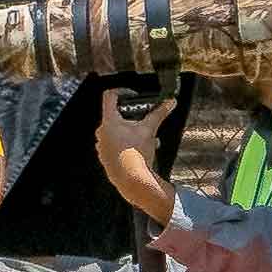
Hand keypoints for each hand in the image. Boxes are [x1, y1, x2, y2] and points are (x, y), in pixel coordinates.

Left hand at [94, 99, 175, 222]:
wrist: (132, 179)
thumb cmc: (137, 153)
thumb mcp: (150, 130)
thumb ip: (159, 113)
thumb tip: (170, 102)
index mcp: (109, 121)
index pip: (110, 96)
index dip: (122, 91)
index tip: (133, 95)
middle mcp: (101, 132)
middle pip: (115, 115)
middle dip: (131, 115)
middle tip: (144, 119)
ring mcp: (101, 145)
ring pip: (116, 131)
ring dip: (130, 130)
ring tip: (146, 137)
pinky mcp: (105, 156)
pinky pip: (114, 144)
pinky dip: (126, 142)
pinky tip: (140, 149)